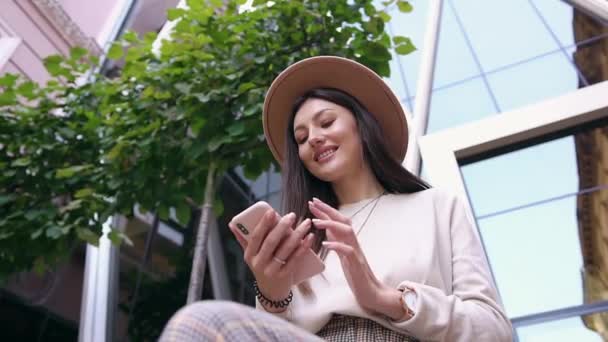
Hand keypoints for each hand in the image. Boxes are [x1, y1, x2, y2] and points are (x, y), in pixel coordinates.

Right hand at [229, 209, 313, 311]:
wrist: (270, 292)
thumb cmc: (261, 267)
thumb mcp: (250, 255)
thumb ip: (243, 239)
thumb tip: (232, 223)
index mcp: (249, 255)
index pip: (255, 237)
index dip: (263, 224)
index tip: (272, 211)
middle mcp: (259, 264)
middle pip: (271, 242)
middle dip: (282, 227)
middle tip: (292, 215)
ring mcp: (272, 271)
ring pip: (285, 250)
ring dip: (297, 234)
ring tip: (306, 223)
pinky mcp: (284, 276)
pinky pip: (295, 259)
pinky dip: (303, 247)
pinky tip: (309, 238)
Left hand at [309, 197, 404, 318]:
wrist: (370, 292)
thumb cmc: (356, 274)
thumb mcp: (343, 255)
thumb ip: (337, 240)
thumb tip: (327, 227)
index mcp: (348, 240)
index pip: (338, 220)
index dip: (326, 210)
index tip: (312, 201)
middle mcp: (353, 242)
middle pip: (343, 220)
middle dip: (327, 210)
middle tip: (312, 203)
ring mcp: (356, 252)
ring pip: (347, 231)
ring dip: (330, 224)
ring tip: (315, 222)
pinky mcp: (357, 264)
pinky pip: (348, 251)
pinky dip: (337, 245)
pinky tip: (325, 244)